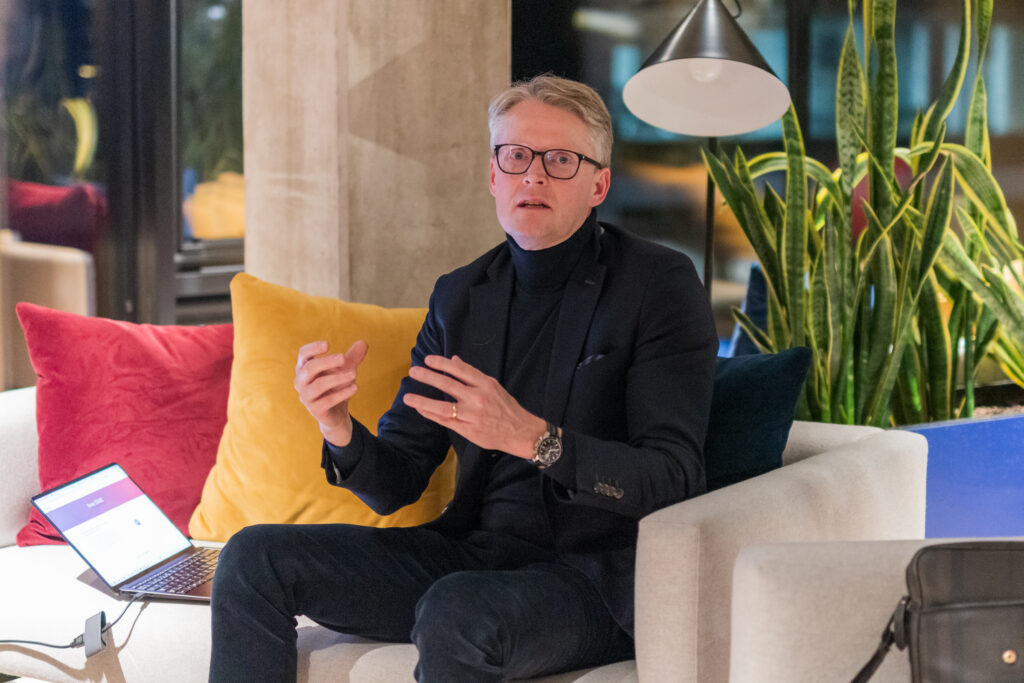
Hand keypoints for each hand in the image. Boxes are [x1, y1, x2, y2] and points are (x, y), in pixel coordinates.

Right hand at [294, 339, 367, 446]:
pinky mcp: (315, 410)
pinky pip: (328, 401)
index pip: (303, 354)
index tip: (328, 344)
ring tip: (354, 373)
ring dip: (338, 378)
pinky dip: (342, 393)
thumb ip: (353, 357)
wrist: (336, 413)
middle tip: (343, 358)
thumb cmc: (336, 386)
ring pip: (319, 385)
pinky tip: (355, 387)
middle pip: (309, 368)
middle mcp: (301, 381)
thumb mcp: (345, 370)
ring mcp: (306, 397)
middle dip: (327, 362)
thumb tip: (363, 343)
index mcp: (305, 367)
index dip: (313, 348)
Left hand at [403, 355, 545, 459]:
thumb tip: (455, 360)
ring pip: (442, 406)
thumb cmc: (506, 407)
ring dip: (422, 400)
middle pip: (447, 384)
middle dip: (428, 377)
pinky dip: (431, 414)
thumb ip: (472, 375)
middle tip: (413, 371)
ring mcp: (471, 415)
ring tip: (408, 397)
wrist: (520, 432)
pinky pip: (445, 421)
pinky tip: (420, 409)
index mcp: (485, 384)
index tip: (428, 360)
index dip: (442, 363)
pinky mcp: (467, 429)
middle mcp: (478, 398)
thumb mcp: (493, 386)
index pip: (460, 370)